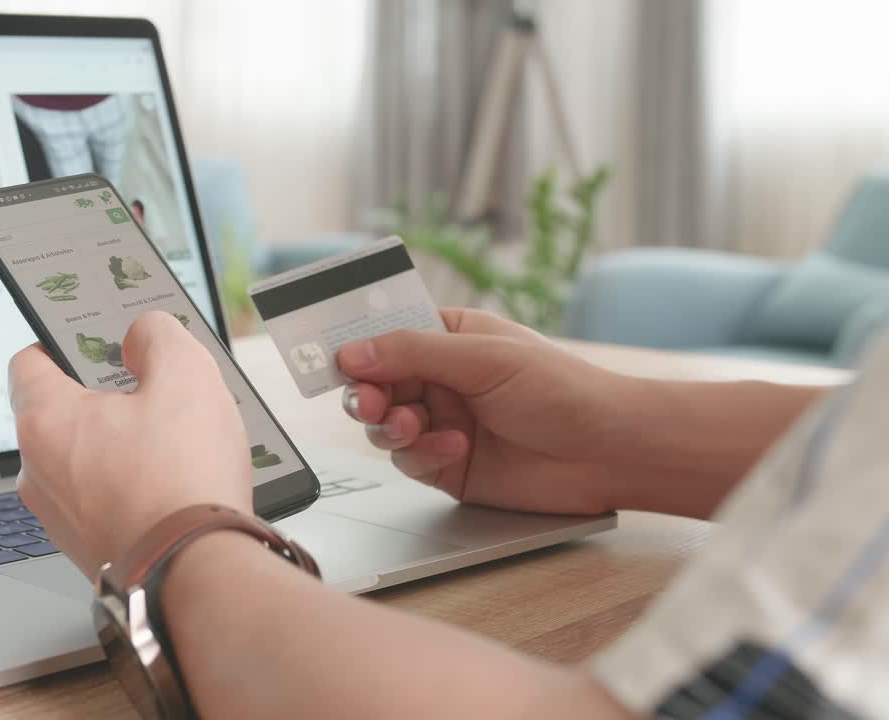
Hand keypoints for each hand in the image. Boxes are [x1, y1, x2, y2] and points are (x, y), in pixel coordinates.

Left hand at [8, 311, 252, 575]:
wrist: (195, 575)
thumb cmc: (183, 481)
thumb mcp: (186, 373)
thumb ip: (158, 335)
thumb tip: (143, 335)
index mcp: (45, 421)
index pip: (28, 361)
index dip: (63, 342)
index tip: (94, 341)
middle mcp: (38, 472)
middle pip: (60, 414)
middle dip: (103, 399)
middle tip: (151, 392)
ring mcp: (59, 517)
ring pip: (83, 461)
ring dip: (120, 447)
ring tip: (173, 443)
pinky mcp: (88, 548)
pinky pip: (102, 500)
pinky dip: (130, 488)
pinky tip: (173, 485)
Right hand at [337, 309, 641, 514]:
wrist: (610, 453)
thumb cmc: (565, 390)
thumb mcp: (483, 358)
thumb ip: (412, 353)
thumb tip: (352, 352)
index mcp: (451, 339)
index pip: (387, 335)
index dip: (358, 345)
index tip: (334, 357)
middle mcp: (442, 380)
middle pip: (376, 384)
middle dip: (368, 392)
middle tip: (372, 402)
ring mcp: (443, 423)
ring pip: (385, 426)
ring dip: (391, 426)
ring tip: (414, 426)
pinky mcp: (447, 466)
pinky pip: (409, 460)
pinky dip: (422, 454)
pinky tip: (452, 449)